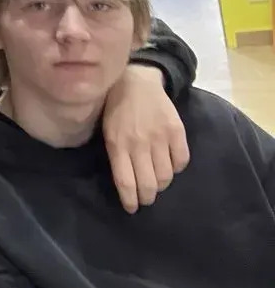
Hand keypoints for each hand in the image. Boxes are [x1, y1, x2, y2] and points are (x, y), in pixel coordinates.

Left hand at [102, 64, 189, 213]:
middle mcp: (139, 143)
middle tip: (145, 198)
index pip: (126, 182)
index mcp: (117, 143)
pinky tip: (168, 164)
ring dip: (161, 184)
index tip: (131, 208)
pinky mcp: (176, 131)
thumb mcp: (105, 129)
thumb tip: (124, 182)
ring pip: (166, 176)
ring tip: (156, 182)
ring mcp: (160, 137)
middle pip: (148, 184)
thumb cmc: (114, 106)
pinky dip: (176, 168)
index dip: (130, 200)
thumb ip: (115, 153)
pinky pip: (181, 161)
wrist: (136, 79)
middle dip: (147, 197)